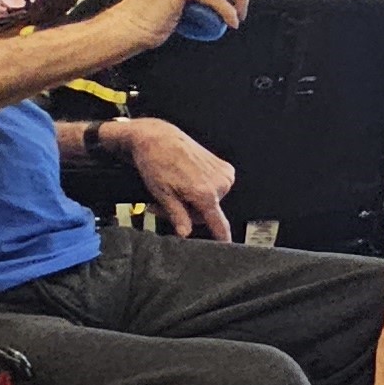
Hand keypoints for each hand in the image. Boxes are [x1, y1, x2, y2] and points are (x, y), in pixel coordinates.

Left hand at [114, 118, 235, 239]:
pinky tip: (189, 179)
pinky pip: (216, 188)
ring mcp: (224, 174)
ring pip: (211, 201)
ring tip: (176, 189)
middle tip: (168, 204)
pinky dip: (204, 188)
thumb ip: (177, 216)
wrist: (158, 138)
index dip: (222, 238)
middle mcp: (220, 183)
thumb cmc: (156, 162)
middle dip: (189, 211)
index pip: (219, 223)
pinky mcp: (225, 167)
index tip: (227, 247)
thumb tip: (185, 233)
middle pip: (208, 213)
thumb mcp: (162, 194)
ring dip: (195, 200)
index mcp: (205, 193)